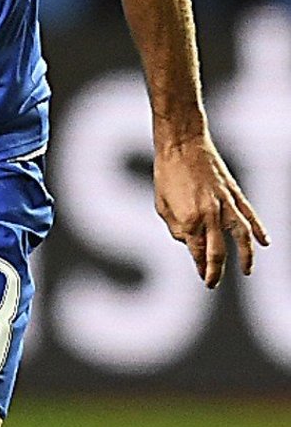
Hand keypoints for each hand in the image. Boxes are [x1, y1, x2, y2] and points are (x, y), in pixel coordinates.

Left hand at [154, 136, 268, 288]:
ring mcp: (225, 203)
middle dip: (216, 270)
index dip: (200, 267)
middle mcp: (209, 215)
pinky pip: (250, 215)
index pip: (197, 253)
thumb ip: (176, 228)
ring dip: (246, 256)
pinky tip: (265, 242)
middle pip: (217, 252)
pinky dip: (259, 230)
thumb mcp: (161, 205)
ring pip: (242, 236)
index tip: (203, 277)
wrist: (181, 143)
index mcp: (189, 219)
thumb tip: (189, 242)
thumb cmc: (167, 173)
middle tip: (213, 282)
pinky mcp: (234, 192)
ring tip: (247, 271)